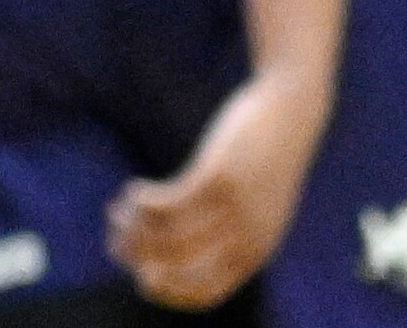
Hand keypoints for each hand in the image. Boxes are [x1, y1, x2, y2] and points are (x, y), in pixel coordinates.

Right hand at [110, 71, 325, 308]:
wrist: (292, 113)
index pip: (204, 293)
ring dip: (132, 228)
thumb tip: (196, 245)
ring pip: (168, 236)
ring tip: (115, 212)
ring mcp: (233, 209)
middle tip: (115, 243)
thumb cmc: (268, 159)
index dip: (165, 291)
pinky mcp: (219, 177)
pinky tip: (133, 190)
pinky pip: (169, 203)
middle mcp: (246, 238)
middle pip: (178, 267)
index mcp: (255, 252)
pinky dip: (142, 202)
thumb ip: (236, 228)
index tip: (140, 274)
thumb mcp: (257, 203)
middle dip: (138, 260)